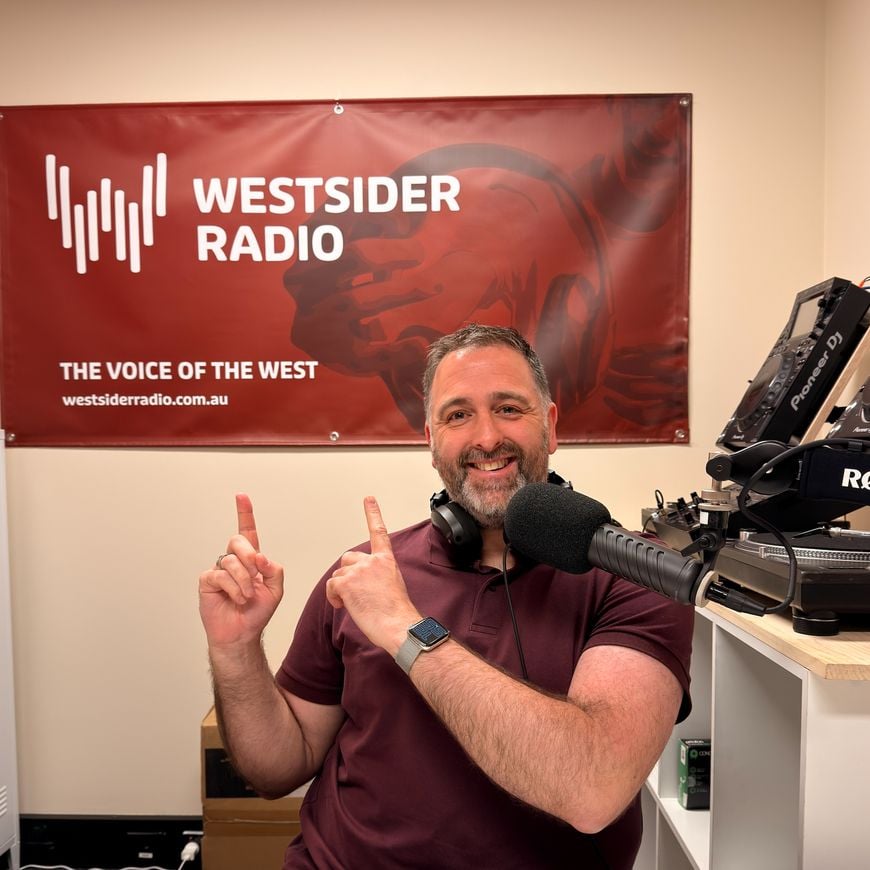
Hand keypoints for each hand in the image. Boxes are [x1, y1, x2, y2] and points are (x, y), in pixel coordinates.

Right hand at [198, 493, 284, 648]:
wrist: (242, 633)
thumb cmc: (257, 611)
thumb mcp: (275, 590)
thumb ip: (274, 570)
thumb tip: (261, 557)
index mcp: (251, 559)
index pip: (247, 532)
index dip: (244, 513)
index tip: (241, 496)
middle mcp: (234, 561)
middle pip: (238, 540)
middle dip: (250, 555)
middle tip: (256, 572)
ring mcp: (219, 570)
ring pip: (231, 560)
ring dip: (245, 580)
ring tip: (248, 596)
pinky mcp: (208, 581)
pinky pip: (221, 575)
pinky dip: (235, 588)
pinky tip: (238, 599)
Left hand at [326, 497, 420, 655]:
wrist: (399, 625)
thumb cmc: (398, 613)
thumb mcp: (393, 586)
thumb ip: (378, 576)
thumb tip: (364, 584)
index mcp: (387, 561)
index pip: (379, 532)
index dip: (373, 514)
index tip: (368, 499)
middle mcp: (373, 561)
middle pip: (348, 558)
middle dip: (347, 574)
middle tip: (356, 594)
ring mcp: (359, 570)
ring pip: (338, 574)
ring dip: (341, 589)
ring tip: (355, 604)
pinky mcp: (347, 582)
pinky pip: (331, 585)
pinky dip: (333, 596)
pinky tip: (343, 605)